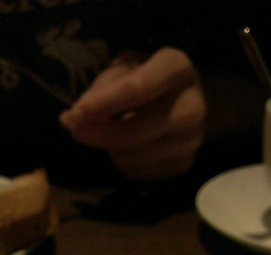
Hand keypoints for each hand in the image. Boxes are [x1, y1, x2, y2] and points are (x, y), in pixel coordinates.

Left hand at [59, 47, 206, 181]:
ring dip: (109, 148)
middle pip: (132, 132)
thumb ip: (104, 85)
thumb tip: (74, 118)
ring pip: (129, 158)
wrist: (197, 100)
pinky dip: (123, 161)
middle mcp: (191, 107)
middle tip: (72, 128)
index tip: (75, 113)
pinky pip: (136, 172)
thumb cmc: (153, 78)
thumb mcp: (129, 65)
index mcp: (177, 68)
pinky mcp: (184, 165)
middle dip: (95, 133)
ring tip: (112, 131)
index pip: (137, 89)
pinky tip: (129, 146)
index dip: (103, 103)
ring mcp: (190, 141)